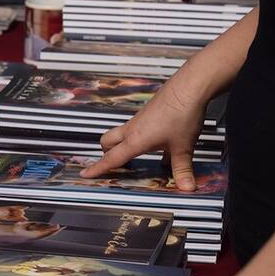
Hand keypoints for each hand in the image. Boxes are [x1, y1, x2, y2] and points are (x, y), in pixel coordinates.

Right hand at [79, 77, 206, 190]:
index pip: (111, 159)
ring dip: (120, 145)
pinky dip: (137, 137)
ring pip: (119, 133)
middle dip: (105, 155)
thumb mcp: (183, 147)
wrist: (189, 86)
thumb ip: (182, 169)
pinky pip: (134, 128)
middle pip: (107, 142)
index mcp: (135, 141)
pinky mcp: (147, 113)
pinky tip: (158, 141)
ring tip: (135, 156)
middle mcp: (132, 130)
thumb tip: (187, 188)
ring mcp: (138, 120)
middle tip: (113, 166)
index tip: (85, 174)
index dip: (97, 169)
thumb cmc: (182, 115)